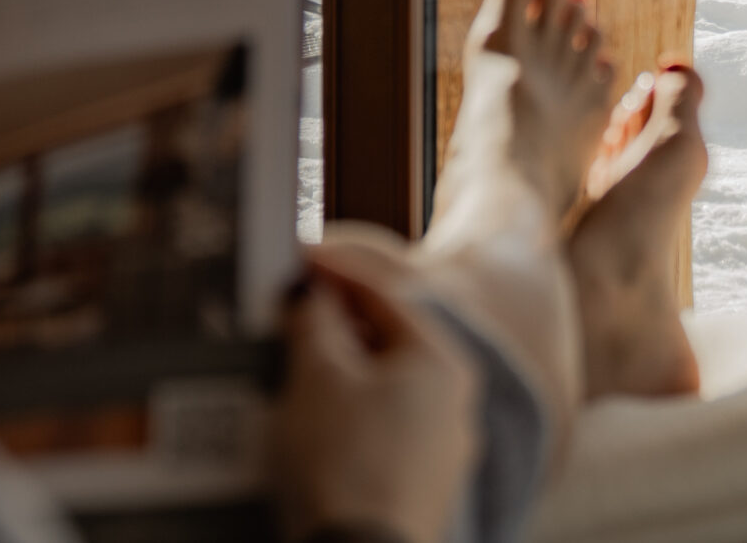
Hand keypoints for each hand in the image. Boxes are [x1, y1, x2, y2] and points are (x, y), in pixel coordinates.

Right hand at [273, 249, 479, 542]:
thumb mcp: (316, 377)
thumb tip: (312, 295)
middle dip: (337, 324)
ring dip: (342, 370)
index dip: (334, 271)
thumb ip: (314, 322)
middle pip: (388, 339)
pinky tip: (317, 422)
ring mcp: (445, 448)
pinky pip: (385, 429)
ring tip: (295, 365)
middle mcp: (456, 401)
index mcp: (441, 361)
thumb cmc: (344, 464)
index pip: (383, 294)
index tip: (297, 259)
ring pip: (387, 387)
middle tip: (291, 313)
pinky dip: (351, 414)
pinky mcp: (423, 487)